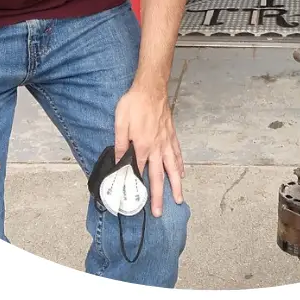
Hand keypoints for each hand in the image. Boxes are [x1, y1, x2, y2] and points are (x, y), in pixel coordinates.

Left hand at [114, 85, 183, 216]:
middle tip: (158, 212)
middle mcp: (157, 147)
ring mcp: (166, 142)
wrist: (151, 87)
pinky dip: (180, 165)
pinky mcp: (172, 135)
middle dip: (159, 196)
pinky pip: (177, 154)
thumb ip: (120, 143)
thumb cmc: (134, 103)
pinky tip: (182, 173)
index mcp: (142, 146)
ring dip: (176, 185)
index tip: (136, 202)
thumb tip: (117, 161)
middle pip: (159, 176)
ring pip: (173, 168)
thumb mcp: (120, 122)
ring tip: (179, 199)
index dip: (137, 187)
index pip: (139, 171)